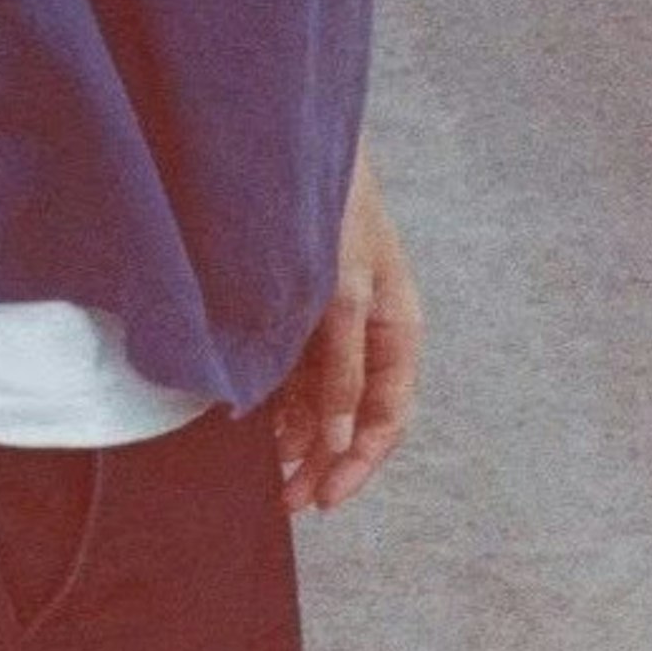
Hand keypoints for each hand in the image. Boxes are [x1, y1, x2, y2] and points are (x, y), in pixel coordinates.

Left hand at [273, 146, 420, 513]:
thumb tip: (343, 438)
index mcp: (396, 330)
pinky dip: (277, 408)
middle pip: (351, 419)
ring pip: (319, 404)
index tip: (325, 499)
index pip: (388, 417)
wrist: (287, 146)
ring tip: (266, 478)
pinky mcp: (297, 317)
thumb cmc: (332, 208)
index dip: (360, 464)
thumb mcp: (341, 292)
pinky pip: (292, 378)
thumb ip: (343, 368)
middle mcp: (367, 335)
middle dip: (322, 463)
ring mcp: (332, 327)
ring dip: (296, 442)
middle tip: (286, 503)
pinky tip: (255, 432)